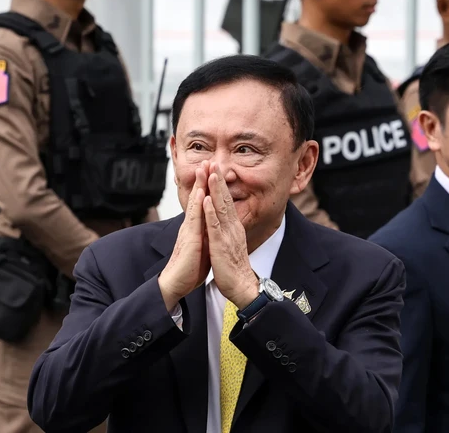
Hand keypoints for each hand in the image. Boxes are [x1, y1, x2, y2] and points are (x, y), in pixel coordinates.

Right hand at [158, 165, 210, 310]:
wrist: (177, 284)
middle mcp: (191, 225)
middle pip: (198, 198)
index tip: (212, 172)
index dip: (207, 187)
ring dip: (200, 185)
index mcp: (196, 227)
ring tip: (204, 169)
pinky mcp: (190, 239)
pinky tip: (201, 193)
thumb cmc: (189, 268)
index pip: (202, 203)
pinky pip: (195, 220)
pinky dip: (199, 205)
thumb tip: (212, 226)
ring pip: (196, 204)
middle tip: (207, 160)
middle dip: (203, 179)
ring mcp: (189, 231)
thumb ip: (206, 234)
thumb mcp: (202, 246)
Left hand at [203, 162, 259, 309]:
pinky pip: (215, 226)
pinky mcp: (221, 245)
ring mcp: (227, 235)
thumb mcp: (231, 244)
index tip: (214, 169)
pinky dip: (210, 212)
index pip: (226, 201)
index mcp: (232, 227)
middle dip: (218, 180)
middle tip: (213, 161)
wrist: (242, 286)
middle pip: (225, 199)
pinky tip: (206, 200)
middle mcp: (232, 227)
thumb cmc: (234, 268)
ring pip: (220, 208)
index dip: (220, 185)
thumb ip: (228, 230)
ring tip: (210, 173)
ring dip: (215, 190)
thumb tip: (225, 221)